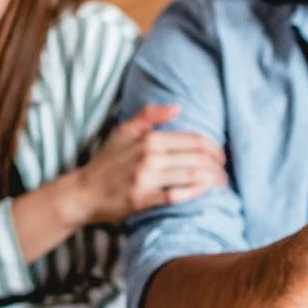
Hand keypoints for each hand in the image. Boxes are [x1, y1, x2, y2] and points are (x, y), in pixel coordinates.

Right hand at [69, 104, 225, 224]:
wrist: (83, 192)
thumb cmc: (106, 162)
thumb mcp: (123, 131)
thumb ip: (149, 115)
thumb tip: (177, 107)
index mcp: (148, 138)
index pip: (193, 140)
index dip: (214, 148)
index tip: (221, 156)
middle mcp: (149, 156)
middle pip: (198, 158)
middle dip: (218, 165)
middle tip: (225, 173)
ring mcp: (146, 178)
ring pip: (192, 175)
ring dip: (212, 180)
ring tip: (221, 184)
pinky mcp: (142, 199)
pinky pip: (177, 196)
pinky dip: (194, 193)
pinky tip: (203, 192)